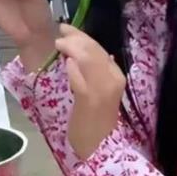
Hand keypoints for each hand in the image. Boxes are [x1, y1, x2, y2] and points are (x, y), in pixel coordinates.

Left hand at [55, 24, 125, 159]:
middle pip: (94, 51)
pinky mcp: (89, 101)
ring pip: (88, 61)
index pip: (100, 49)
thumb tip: (94, 52)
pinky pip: (81, 80)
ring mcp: (102, 90)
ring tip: (60, 43)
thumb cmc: (96, 118)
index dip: (83, 36)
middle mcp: (113, 80)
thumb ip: (98, 71)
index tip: (69, 30)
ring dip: (72, 48)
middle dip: (76, 38)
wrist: (99, 145)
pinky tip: (66, 62)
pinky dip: (73, 69)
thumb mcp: (101, 90)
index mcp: (116, 76)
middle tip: (61, 30)